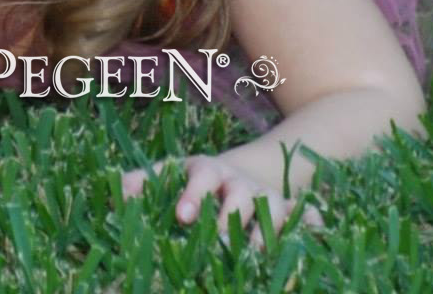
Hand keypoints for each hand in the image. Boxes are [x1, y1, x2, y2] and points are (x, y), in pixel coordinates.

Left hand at [121, 153, 323, 250]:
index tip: (182, 217)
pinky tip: (317, 241)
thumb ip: (142, 182)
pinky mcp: (291, 211)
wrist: (239, 173)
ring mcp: (268, 196)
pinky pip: (308, 218)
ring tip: (255, 261)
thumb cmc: (194, 181)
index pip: (201, 174)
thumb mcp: (169, 175)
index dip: (193, 193)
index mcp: (208, 171)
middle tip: (218, 247)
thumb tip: (115, 190)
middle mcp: (240, 182)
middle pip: (239, 195)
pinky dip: (313, 228)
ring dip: (267, 233)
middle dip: (230, 219)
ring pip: (275, 209)